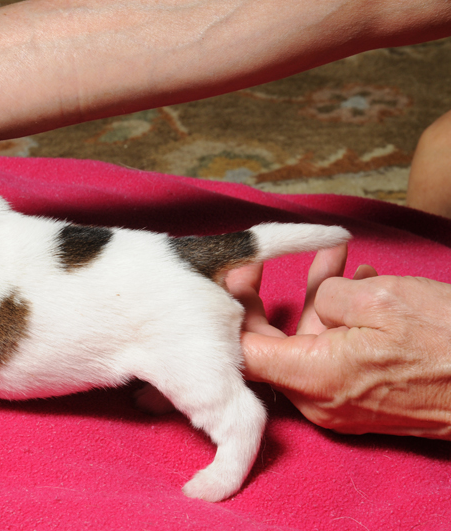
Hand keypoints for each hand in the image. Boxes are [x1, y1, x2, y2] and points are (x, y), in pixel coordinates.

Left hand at [227, 245, 450, 439]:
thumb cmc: (450, 344)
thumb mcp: (381, 299)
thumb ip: (328, 297)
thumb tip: (319, 300)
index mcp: (314, 377)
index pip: (243, 351)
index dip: (231, 310)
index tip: (231, 274)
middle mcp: (320, 400)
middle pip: (270, 347)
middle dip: (268, 297)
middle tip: (266, 259)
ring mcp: (342, 404)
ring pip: (306, 346)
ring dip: (314, 300)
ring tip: (330, 256)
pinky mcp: (364, 401)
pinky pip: (333, 357)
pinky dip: (337, 321)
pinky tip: (357, 282)